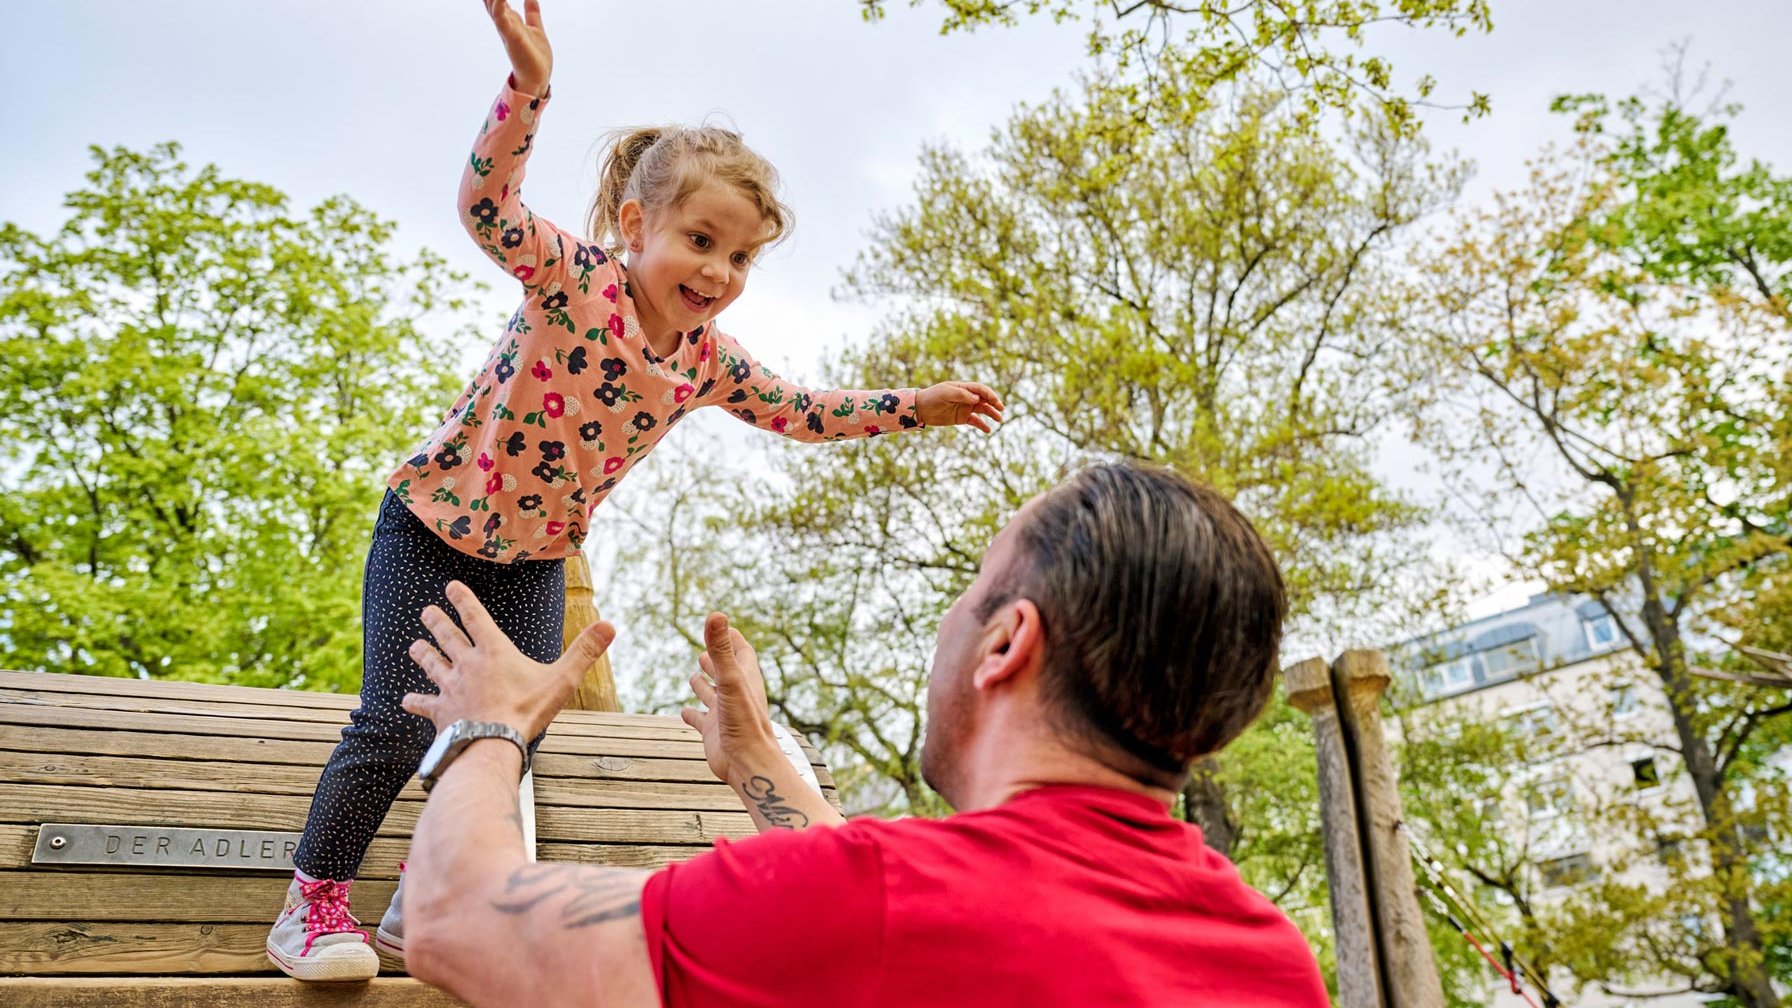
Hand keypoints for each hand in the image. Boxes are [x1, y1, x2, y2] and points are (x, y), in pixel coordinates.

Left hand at [402, 580, 614, 738]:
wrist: (491, 743)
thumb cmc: (527, 710)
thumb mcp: (563, 678)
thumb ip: (584, 651)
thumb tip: (611, 625)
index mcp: (493, 651)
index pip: (475, 617)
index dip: (464, 600)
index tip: (451, 587)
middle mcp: (467, 664)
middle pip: (448, 637)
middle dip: (437, 622)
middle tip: (427, 611)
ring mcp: (451, 688)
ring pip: (432, 665)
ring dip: (423, 654)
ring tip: (414, 645)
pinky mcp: (441, 712)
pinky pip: (424, 703)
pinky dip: (415, 701)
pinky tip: (406, 699)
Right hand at [484, 0, 552, 95]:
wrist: (539, 77)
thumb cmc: (534, 56)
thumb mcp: (534, 27)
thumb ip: (531, 12)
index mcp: (508, 20)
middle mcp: (504, 23)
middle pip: (491, 0)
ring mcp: (507, 30)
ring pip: (494, 7)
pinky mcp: (513, 38)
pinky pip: (504, 21)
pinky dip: (500, 8)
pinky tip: (500, 0)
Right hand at [680, 613, 779, 784]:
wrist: (747, 763)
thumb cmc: (744, 720)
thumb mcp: (729, 679)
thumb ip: (720, 648)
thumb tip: (715, 615)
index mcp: (745, 677)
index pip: (740, 650)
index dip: (730, 637)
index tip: (720, 624)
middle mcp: (734, 693)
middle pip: (724, 670)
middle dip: (714, 660)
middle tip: (704, 651)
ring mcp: (723, 712)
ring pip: (711, 694)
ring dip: (702, 685)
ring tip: (694, 676)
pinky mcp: (712, 731)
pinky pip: (699, 720)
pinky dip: (691, 714)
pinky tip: (684, 712)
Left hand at [916, 381, 1004, 432]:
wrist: (921, 408)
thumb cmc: (933, 397)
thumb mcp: (946, 393)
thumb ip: (962, 394)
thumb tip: (977, 399)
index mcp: (964, 388)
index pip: (980, 389)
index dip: (989, 394)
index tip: (995, 401)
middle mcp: (967, 397)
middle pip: (984, 399)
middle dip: (994, 403)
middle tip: (1001, 409)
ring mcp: (965, 408)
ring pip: (982, 410)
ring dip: (991, 414)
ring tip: (999, 419)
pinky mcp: (961, 418)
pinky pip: (975, 421)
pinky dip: (982, 425)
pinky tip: (988, 430)